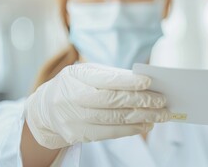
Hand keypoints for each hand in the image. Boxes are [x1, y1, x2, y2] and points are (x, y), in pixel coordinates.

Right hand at [24, 63, 169, 148]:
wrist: (46, 110)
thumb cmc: (74, 85)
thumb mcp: (85, 73)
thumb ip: (111, 75)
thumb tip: (142, 81)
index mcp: (77, 77)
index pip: (107, 80)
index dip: (129, 82)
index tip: (149, 82)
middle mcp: (75, 98)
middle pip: (114, 102)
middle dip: (142, 101)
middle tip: (162, 101)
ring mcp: (76, 119)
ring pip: (115, 119)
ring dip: (142, 117)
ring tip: (160, 115)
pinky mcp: (80, 135)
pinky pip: (110, 133)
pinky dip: (131, 129)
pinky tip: (146, 124)